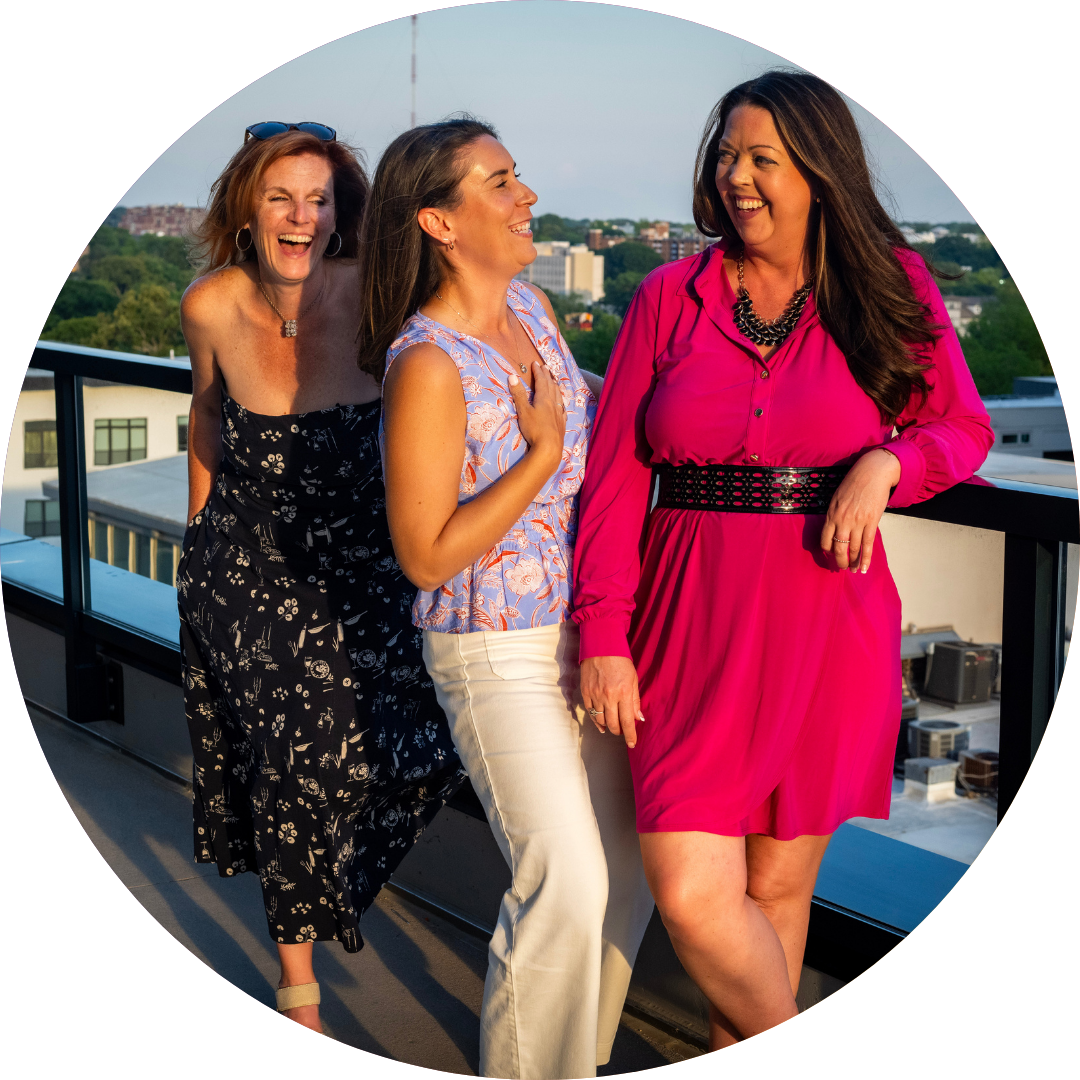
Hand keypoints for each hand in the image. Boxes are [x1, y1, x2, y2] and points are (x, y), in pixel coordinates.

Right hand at [508, 362, 566, 466]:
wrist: (549, 448)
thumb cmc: (534, 429)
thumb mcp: (523, 411)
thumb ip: (518, 394)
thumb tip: (512, 376)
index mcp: (544, 399)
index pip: (541, 381)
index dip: (538, 371)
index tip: (535, 363)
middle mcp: (553, 403)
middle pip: (551, 386)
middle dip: (547, 375)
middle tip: (545, 367)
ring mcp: (559, 414)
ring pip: (559, 396)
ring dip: (555, 386)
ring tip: (554, 381)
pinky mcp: (561, 424)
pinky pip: (563, 409)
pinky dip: (561, 402)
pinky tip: (561, 403)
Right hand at [580, 655, 642, 748]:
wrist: (600, 645)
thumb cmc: (620, 661)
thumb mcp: (633, 679)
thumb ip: (635, 700)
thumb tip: (638, 719)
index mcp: (624, 692)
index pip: (627, 722)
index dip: (630, 736)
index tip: (632, 744)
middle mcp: (609, 696)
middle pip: (613, 724)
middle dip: (619, 731)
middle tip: (623, 731)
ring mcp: (595, 694)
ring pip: (600, 720)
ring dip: (608, 726)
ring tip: (612, 726)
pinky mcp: (585, 692)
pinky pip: (590, 712)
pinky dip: (596, 720)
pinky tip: (600, 723)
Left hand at [820, 448, 900, 572]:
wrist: (873, 472)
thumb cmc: (854, 483)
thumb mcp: (836, 498)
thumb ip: (834, 514)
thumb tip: (834, 529)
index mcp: (831, 514)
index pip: (825, 539)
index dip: (827, 550)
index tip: (830, 555)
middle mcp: (842, 520)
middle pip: (838, 548)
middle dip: (839, 561)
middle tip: (841, 568)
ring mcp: (857, 522)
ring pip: (854, 549)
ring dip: (853, 562)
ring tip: (853, 570)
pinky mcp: (872, 522)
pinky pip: (868, 545)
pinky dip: (865, 558)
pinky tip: (863, 568)